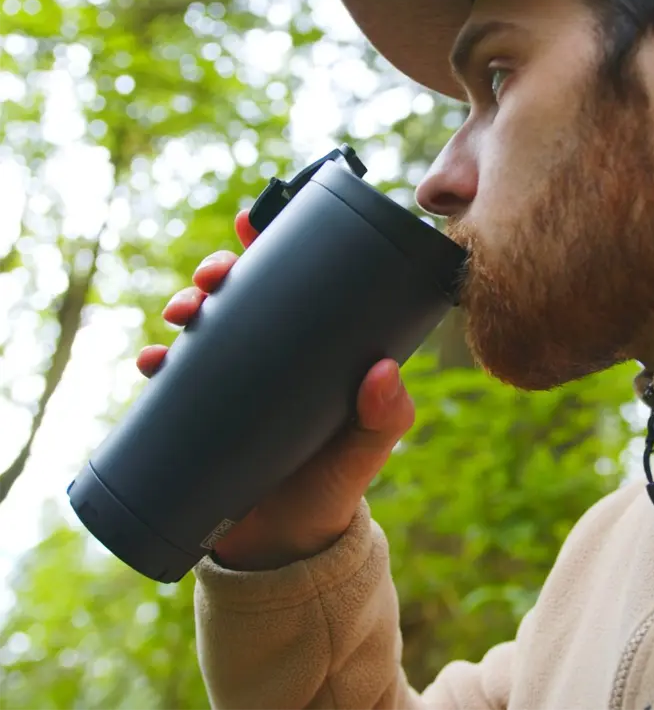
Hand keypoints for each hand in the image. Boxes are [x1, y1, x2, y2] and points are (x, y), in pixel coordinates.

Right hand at [136, 209, 415, 569]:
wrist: (286, 548)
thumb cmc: (334, 491)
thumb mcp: (365, 453)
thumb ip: (385, 419)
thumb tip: (384, 372)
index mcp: (314, 353)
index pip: (296, 287)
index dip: (273, 249)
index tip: (253, 223)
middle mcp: (273, 358)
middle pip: (242, 296)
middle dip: (220, 273)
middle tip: (213, 277)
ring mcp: (235, 383)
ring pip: (205, 326)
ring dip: (186, 307)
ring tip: (181, 315)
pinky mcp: (202, 413)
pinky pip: (175, 377)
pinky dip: (158, 363)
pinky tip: (150, 362)